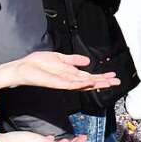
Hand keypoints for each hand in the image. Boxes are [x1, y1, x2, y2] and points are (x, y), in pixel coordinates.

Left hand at [0, 52, 119, 90]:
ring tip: (108, 82)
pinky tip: (89, 82)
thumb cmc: (37, 64)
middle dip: (103, 81)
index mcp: (70, 74)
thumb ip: (73, 60)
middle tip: (117, 82)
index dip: (101, 76)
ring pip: (83, 84)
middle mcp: (69, 79)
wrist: (23, 68)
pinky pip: (70, 84)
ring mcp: (63, 82)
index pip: (89, 76)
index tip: (113, 76)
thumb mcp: (59, 58)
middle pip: (90, 82)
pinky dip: (80, 83)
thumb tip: (87, 61)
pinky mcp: (56, 83)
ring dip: (96, 83)